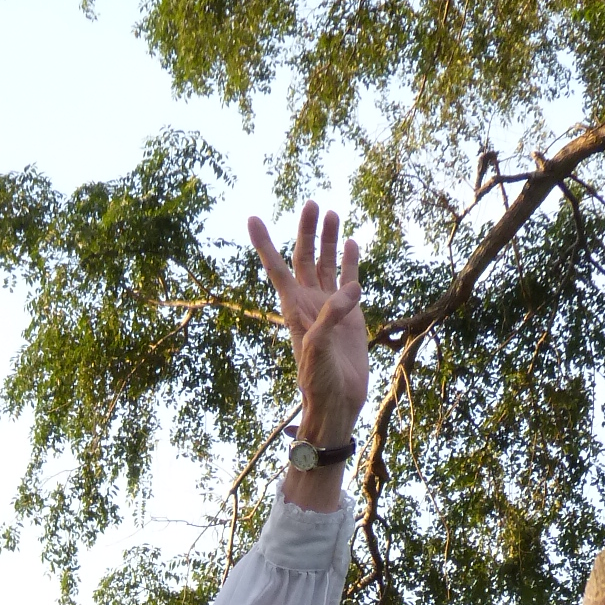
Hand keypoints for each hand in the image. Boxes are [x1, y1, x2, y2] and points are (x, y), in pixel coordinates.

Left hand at [247, 202, 368, 446]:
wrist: (338, 402)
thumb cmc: (319, 381)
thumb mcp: (317, 349)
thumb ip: (331, 316)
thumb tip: (352, 289)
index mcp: (294, 308)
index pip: (276, 268)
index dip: (264, 244)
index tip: (252, 219)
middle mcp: (310, 302)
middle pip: (304, 257)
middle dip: (306, 230)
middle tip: (311, 202)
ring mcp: (331, 306)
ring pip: (327, 264)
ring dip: (328, 239)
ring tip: (331, 212)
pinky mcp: (352, 314)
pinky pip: (350, 279)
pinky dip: (351, 260)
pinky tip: (351, 243)